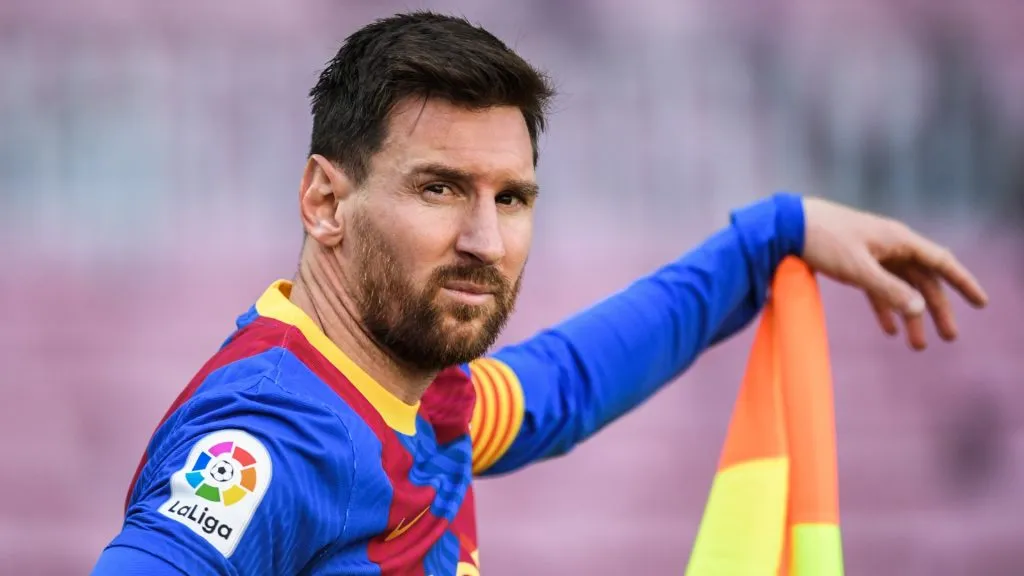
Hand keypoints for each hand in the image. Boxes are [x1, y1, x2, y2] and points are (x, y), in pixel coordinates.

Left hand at [801, 197, 987, 349]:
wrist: (788, 226)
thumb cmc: (824, 241)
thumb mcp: (858, 269)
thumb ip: (888, 289)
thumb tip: (920, 309)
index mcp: (899, 240)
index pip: (941, 262)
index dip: (963, 282)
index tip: (981, 303)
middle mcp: (892, 245)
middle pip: (923, 280)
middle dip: (937, 309)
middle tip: (949, 338)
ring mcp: (874, 254)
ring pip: (901, 287)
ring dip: (910, 315)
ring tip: (916, 346)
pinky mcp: (855, 262)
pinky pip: (878, 288)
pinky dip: (885, 308)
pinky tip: (890, 330)